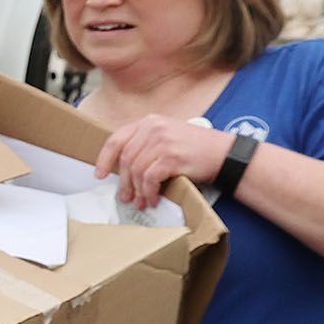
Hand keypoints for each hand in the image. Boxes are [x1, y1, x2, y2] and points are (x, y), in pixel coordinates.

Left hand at [94, 116, 233, 210]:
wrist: (224, 153)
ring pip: (136, 170)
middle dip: (123, 182)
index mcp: (149, 122)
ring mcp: (162, 141)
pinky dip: (149, 192)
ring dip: (137, 190)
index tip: (99, 174)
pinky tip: (153, 199)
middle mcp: (153, 128)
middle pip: (125, 158)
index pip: (117, 139)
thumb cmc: (196, 148)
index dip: (104, 158)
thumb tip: (122, 168)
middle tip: (126, 197)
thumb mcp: (168, 136)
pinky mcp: (171, 156)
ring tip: (141, 202)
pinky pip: (149, 178)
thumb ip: (145, 144)